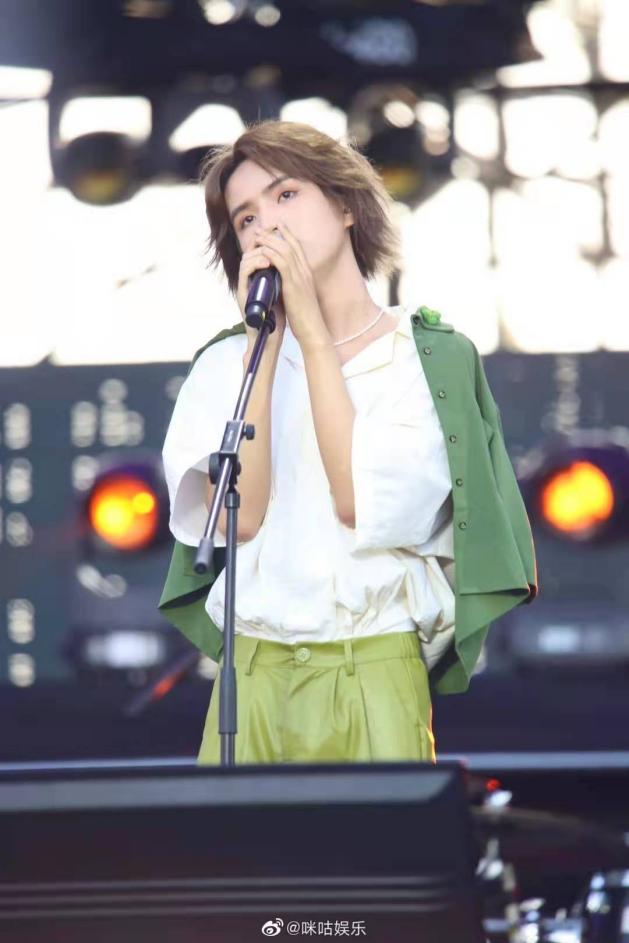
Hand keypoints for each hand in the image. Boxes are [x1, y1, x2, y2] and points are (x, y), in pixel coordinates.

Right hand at [236, 241, 285, 351]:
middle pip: (250, 252)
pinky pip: (244, 271)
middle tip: (273, 234)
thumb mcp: (283, 292)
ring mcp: (244, 286)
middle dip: (262, 240)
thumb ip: (283, 277)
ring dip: (259, 251)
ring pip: (245, 258)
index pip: (259, 252)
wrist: (270, 336)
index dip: (268, 240)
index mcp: (258, 278)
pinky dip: (255, 264)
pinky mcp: (242, 293)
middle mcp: (249, 280)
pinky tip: (267, 262)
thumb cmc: (278, 317)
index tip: (279, 232)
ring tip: (272, 249)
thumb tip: (293, 262)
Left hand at [252, 222, 326, 348]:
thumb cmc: (305, 317)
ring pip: (285, 250)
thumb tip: (282, 280)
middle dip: (275, 234)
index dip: (287, 235)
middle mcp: (305, 271)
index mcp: (307, 274)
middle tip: (262, 228)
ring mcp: (301, 277)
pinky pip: (282, 263)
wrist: (313, 329)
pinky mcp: (294, 284)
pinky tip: (262, 250)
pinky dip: (271, 254)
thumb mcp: (300, 297)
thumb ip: (292, 285)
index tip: (277, 226)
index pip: (297, 248)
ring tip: (258, 236)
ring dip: (270, 241)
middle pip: (290, 245)